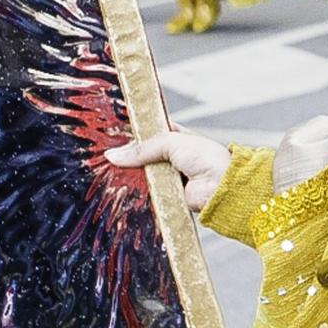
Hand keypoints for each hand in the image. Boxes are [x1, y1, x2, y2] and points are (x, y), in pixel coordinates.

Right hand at [105, 130, 231, 211]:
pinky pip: (145, 193)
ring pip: (140, 175)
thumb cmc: (206, 158)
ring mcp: (166, 176)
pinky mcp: (164, 194)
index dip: (130, 134)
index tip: (110, 134)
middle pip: (140, 155)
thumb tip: (113, 155)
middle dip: (126, 157)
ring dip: (130, 175)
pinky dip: (137, 192)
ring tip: (110, 172)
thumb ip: (142, 148)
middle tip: (106, 156)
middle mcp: (169, 156)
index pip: (147, 133)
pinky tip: (124, 189)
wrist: (220, 186)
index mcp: (173, 137)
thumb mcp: (171, 142)